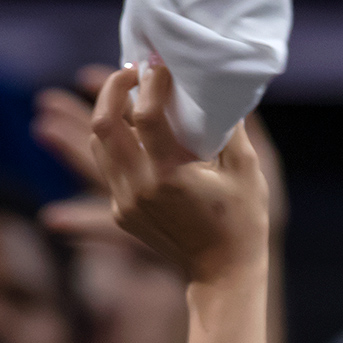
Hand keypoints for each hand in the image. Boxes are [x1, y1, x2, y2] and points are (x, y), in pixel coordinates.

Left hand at [83, 60, 269, 287]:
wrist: (222, 275)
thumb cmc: (241, 221)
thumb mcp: (245, 170)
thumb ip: (229, 127)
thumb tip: (216, 89)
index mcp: (169, 178)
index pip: (144, 116)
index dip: (151, 83)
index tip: (161, 67)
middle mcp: (140, 190)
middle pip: (103, 124)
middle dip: (111, 89)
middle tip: (129, 71)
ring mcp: (125, 204)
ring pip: (97, 144)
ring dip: (107, 113)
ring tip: (127, 93)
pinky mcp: (121, 213)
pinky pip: (106, 166)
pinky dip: (113, 140)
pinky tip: (131, 128)